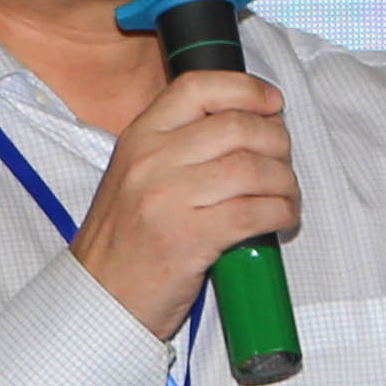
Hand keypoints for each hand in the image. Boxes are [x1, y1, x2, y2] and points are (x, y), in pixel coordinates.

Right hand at [68, 68, 296, 335]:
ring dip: (284, 182)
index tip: (272, 104)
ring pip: (253, 169)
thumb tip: (248, 125)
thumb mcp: (137, 176)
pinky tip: (281, 219)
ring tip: (286, 197)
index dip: (246, 89)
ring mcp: (169, 199)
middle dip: (277, 142)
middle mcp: (151, 161)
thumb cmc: (127, 240)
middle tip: (283, 162)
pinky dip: (281, 212)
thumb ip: (179, 146)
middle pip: (238, 126)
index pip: (198, 87)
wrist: (99, 298)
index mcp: (139, 138)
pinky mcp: (189, 239)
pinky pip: (255, 212)